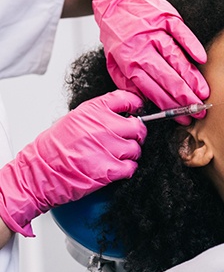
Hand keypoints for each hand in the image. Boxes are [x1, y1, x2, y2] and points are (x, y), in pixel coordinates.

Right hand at [0, 90, 145, 236]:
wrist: (38, 172)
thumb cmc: (53, 148)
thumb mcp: (75, 119)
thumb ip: (99, 114)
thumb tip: (123, 115)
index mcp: (94, 111)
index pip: (127, 98)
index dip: (136, 106)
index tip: (136, 111)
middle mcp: (102, 127)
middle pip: (138, 126)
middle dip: (136, 134)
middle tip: (129, 139)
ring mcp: (106, 148)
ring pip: (136, 148)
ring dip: (130, 154)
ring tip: (117, 156)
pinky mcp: (108, 170)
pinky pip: (131, 167)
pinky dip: (127, 169)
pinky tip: (117, 168)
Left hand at [93, 0, 209, 124]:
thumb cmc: (117, 33)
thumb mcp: (113, 60)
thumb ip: (127, 82)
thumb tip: (144, 102)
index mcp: (128, 61)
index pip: (151, 89)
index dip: (168, 105)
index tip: (182, 117)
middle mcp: (142, 47)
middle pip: (166, 77)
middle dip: (184, 97)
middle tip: (198, 110)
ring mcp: (155, 31)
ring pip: (176, 58)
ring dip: (191, 78)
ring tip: (203, 93)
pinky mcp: (166, 17)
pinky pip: (181, 33)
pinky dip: (192, 46)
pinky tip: (201, 60)